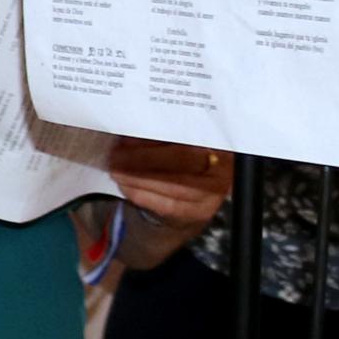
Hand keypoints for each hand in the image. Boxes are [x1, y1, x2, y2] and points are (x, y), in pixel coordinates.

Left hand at [103, 140, 231, 239]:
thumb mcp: (177, 140)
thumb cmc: (181, 159)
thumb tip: (131, 125)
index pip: (191, 133)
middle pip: (183, 159)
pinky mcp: (200, 212)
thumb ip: (161, 131)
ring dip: (139, 177)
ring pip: (174, 185)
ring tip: (116, 171)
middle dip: (144, 157)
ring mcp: (214, 192)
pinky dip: (143, 194)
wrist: (194, 194)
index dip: (159, 134)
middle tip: (117, 156)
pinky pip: (168, 204)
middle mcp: (222, 166)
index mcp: (217, 141)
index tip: (132, 133)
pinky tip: (126, 186)